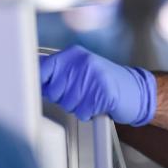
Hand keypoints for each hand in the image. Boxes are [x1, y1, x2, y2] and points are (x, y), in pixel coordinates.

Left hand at [40, 45, 155, 125]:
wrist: (135, 89)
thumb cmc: (104, 82)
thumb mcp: (80, 69)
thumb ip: (57, 72)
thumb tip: (33, 78)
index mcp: (73, 54)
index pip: (43, 68)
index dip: (40, 84)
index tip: (41, 89)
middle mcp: (82, 62)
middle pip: (53, 91)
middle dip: (62, 98)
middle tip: (78, 93)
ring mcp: (93, 76)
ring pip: (67, 103)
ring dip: (77, 106)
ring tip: (89, 98)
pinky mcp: (103, 92)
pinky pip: (82, 111)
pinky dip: (88, 113)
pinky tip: (97, 104)